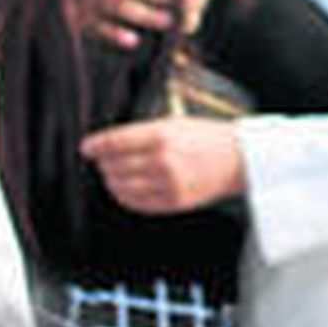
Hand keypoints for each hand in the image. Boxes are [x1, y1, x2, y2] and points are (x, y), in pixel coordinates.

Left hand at [80, 118, 245, 213]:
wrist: (240, 158)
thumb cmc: (212, 137)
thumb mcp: (179, 123)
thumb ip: (146, 133)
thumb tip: (113, 145)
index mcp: (163, 134)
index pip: (115, 142)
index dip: (96, 145)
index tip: (87, 148)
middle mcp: (162, 159)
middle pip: (113, 166)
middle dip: (104, 163)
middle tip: (103, 160)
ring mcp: (166, 183)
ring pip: (120, 186)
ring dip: (112, 180)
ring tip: (114, 175)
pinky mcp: (172, 202)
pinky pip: (136, 203)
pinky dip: (125, 197)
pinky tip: (127, 190)